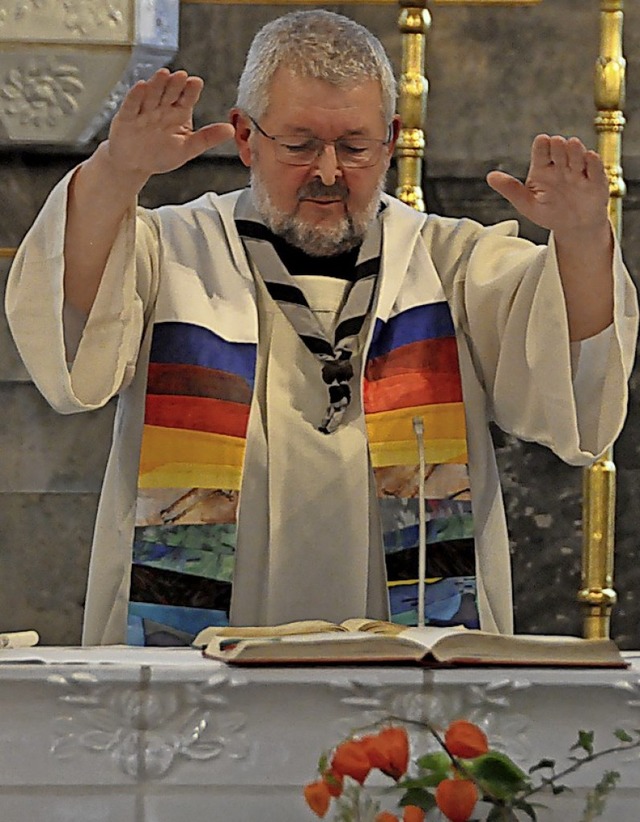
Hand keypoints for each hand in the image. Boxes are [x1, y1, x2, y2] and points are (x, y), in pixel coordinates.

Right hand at [104, 68, 234, 179]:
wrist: (133, 164)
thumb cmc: (159, 155)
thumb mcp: (187, 149)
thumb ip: (207, 138)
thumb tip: (231, 130)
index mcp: (178, 114)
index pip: (186, 99)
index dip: (190, 91)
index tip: (196, 82)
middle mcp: (161, 109)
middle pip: (169, 93)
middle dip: (174, 84)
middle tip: (182, 75)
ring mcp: (144, 112)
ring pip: (151, 95)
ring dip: (157, 84)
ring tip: (165, 74)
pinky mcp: (126, 118)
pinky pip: (131, 105)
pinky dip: (136, 96)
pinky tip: (141, 86)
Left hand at [486, 134, 609, 236]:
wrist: (573, 228)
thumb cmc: (549, 213)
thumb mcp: (527, 204)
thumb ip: (510, 189)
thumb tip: (490, 176)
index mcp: (542, 169)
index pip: (541, 152)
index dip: (542, 146)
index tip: (541, 141)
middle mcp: (561, 166)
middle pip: (559, 151)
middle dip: (558, 146)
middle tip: (556, 143)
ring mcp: (578, 172)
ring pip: (577, 156)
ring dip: (575, 150)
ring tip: (572, 144)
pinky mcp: (595, 181)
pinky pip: (595, 169)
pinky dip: (593, 163)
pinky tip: (590, 157)